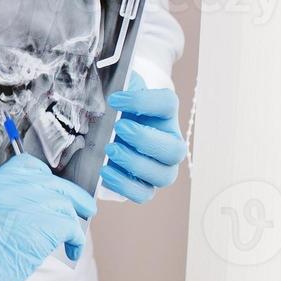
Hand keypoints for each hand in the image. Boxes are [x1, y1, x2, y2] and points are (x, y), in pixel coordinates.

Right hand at [0, 154, 94, 280]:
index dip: (45, 177)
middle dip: (72, 196)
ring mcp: (32, 204)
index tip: (52, 188)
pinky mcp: (47, 225)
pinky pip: (72, 227)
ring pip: (66, 205)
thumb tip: (18, 208)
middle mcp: (15, 188)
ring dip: (74, 222)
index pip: (29, 165)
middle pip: (55, 183)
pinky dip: (77, 240)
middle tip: (84, 207)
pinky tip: (73, 250)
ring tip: (75, 237)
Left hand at [101, 73, 186, 202]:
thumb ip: (118, 86)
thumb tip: (109, 88)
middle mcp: (169, 143)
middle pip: (174, 149)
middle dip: (145, 140)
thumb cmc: (116, 108)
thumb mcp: (118, 92)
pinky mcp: (145, 186)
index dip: (144, 100)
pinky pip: (144, 194)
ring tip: (109, 151)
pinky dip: (125, 185)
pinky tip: (105, 171)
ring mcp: (160, 168)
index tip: (114, 98)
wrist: (109, 126)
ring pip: (163, 176)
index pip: (167, 103)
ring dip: (135, 164)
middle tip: (119, 128)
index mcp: (164, 114)